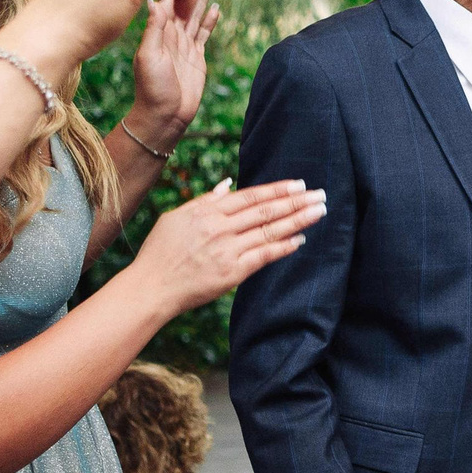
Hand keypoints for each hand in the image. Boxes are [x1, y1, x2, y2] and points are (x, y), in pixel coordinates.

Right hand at [125, 179, 325, 315]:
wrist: (151, 287)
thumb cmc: (159, 253)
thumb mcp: (175, 218)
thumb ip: (204, 201)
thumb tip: (227, 184)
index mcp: (206, 212)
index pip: (250, 196)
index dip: (277, 190)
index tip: (299, 184)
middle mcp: (219, 228)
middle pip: (265, 210)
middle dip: (296, 201)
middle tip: (320, 194)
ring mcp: (226, 250)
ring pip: (269, 231)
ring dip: (297, 220)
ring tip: (319, 211)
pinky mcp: (232, 273)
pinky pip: (264, 256)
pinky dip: (283, 247)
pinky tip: (301, 240)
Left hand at [126, 0, 217, 149]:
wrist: (163, 117)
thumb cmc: (151, 90)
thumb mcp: (149, 57)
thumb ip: (155, 30)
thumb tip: (157, 1)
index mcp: (158, 30)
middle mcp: (171, 33)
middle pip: (184, 0)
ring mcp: (184, 44)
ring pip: (195, 13)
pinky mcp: (196, 56)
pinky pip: (204, 33)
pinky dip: (210, 20)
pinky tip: (216, 7)